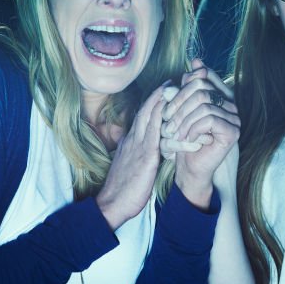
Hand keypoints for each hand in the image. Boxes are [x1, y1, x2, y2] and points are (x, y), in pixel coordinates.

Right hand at [96, 85, 165, 230]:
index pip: (142, 117)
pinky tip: (168, 107)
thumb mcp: (130, 167)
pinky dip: (161, 116)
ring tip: (173, 85)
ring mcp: (138, 146)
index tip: (163, 90)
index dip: (152, 103)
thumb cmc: (122, 190)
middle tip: (171, 79)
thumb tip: (144, 150)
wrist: (112, 204)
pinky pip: (155, 132)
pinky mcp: (145, 156)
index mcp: (130, 143)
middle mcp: (133, 140)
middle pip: (146, 111)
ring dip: (161, 99)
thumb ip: (136, 155)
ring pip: (150, 116)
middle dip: (158, 94)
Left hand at [160, 58, 239, 207]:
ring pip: (204, 104)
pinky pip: (210, 119)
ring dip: (183, 119)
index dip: (182, 86)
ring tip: (174, 132)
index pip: (202, 77)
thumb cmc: (184, 139)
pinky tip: (186, 138)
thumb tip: (195, 60)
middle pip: (201, 89)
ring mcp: (234, 118)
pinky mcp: (233, 132)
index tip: (166, 98)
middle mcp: (230, 105)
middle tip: (166, 120)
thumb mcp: (181, 109)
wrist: (190, 168)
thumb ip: (187, 87)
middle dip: (179, 104)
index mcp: (218, 96)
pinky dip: (193, 128)